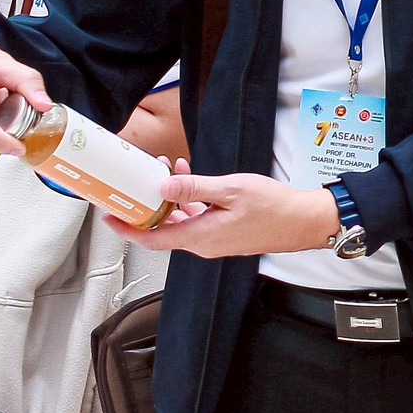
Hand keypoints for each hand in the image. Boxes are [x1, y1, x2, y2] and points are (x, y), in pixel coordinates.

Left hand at [107, 158, 342, 258]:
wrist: (304, 222)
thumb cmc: (274, 208)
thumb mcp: (231, 190)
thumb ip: (195, 187)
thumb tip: (164, 184)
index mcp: (201, 237)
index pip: (152, 238)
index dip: (126, 229)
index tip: (108, 216)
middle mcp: (203, 243)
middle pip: (162, 229)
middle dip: (147, 204)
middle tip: (134, 181)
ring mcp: (214, 240)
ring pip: (179, 221)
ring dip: (169, 198)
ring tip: (164, 168)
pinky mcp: (224, 234)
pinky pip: (196, 219)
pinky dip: (187, 201)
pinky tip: (189, 177)